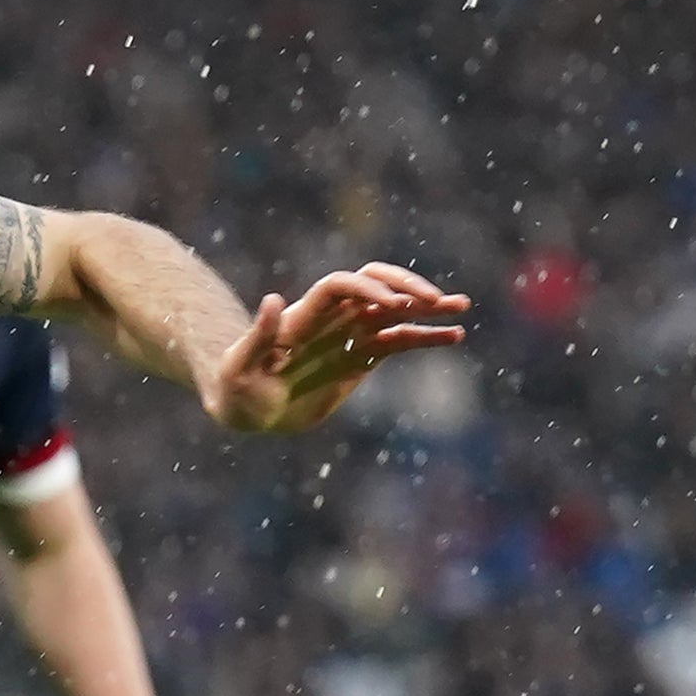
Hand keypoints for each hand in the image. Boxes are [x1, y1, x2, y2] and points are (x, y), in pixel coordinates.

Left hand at [203, 264, 468, 433]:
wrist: (246, 409)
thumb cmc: (235, 387)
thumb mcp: (239, 366)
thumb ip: (258, 335)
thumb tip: (273, 299)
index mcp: (305, 316)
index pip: (342, 287)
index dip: (367, 289)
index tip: (393, 307)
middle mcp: (332, 319)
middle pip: (377, 287)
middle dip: (407, 289)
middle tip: (438, 299)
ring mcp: (349, 336)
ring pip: (395, 313)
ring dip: (427, 308)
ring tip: (460, 308)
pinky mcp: (361, 359)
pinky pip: (399, 341)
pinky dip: (426, 337)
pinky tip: (454, 336)